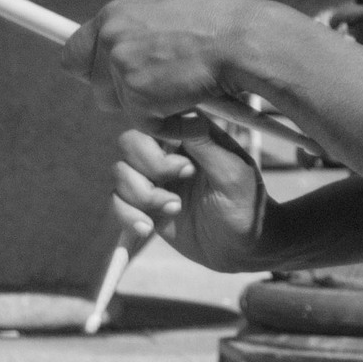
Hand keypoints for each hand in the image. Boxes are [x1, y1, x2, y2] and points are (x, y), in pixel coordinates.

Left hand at [61, 0, 297, 138]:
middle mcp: (111, 38)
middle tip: (161, 89)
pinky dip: (174, 125)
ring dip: (153, 107)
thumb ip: (140, 26)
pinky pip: (148, 125)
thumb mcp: (173, 8)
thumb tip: (127, 37)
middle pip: (95, 84)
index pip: (75, 51)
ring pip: (123, 106)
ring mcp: (123, 67)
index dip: (91, 69)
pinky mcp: (139, 96)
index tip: (104, 78)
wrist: (246, 40)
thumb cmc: (223, 23)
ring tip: (189, 92)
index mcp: (116, 14)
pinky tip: (198, 111)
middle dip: (124, 92)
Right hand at [111, 121, 268, 272]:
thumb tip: (183, 114)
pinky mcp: (144, 205)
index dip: (161, 142)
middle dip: (149, 167)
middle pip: (129, 142)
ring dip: (142, 194)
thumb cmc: (246, 204)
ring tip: (174, 209)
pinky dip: (127, 215)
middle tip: (182, 182)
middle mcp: (169, 153)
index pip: (157, 120)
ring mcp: (155, 179)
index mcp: (192, 135)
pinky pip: (116, 202)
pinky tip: (148, 228)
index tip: (187, 167)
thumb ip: (205, 144)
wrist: (241, 248)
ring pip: (120, 172)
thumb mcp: (232, 173)